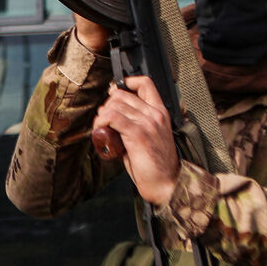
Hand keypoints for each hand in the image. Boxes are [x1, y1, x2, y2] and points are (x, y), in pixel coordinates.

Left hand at [93, 75, 179, 205]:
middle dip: (107, 104)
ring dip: (102, 115)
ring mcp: (147, 123)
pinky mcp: (137, 134)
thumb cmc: (156, 164)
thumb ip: (137, 123)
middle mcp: (155, 114)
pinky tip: (100, 130)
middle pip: (122, 94)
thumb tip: (114, 118)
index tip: (114, 92)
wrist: (166, 183)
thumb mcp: (151, 136)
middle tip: (103, 119)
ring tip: (100, 127)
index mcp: (161, 112)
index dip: (128, 82)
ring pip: (115, 105)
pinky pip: (112, 118)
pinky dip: (101, 122)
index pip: (146, 83)